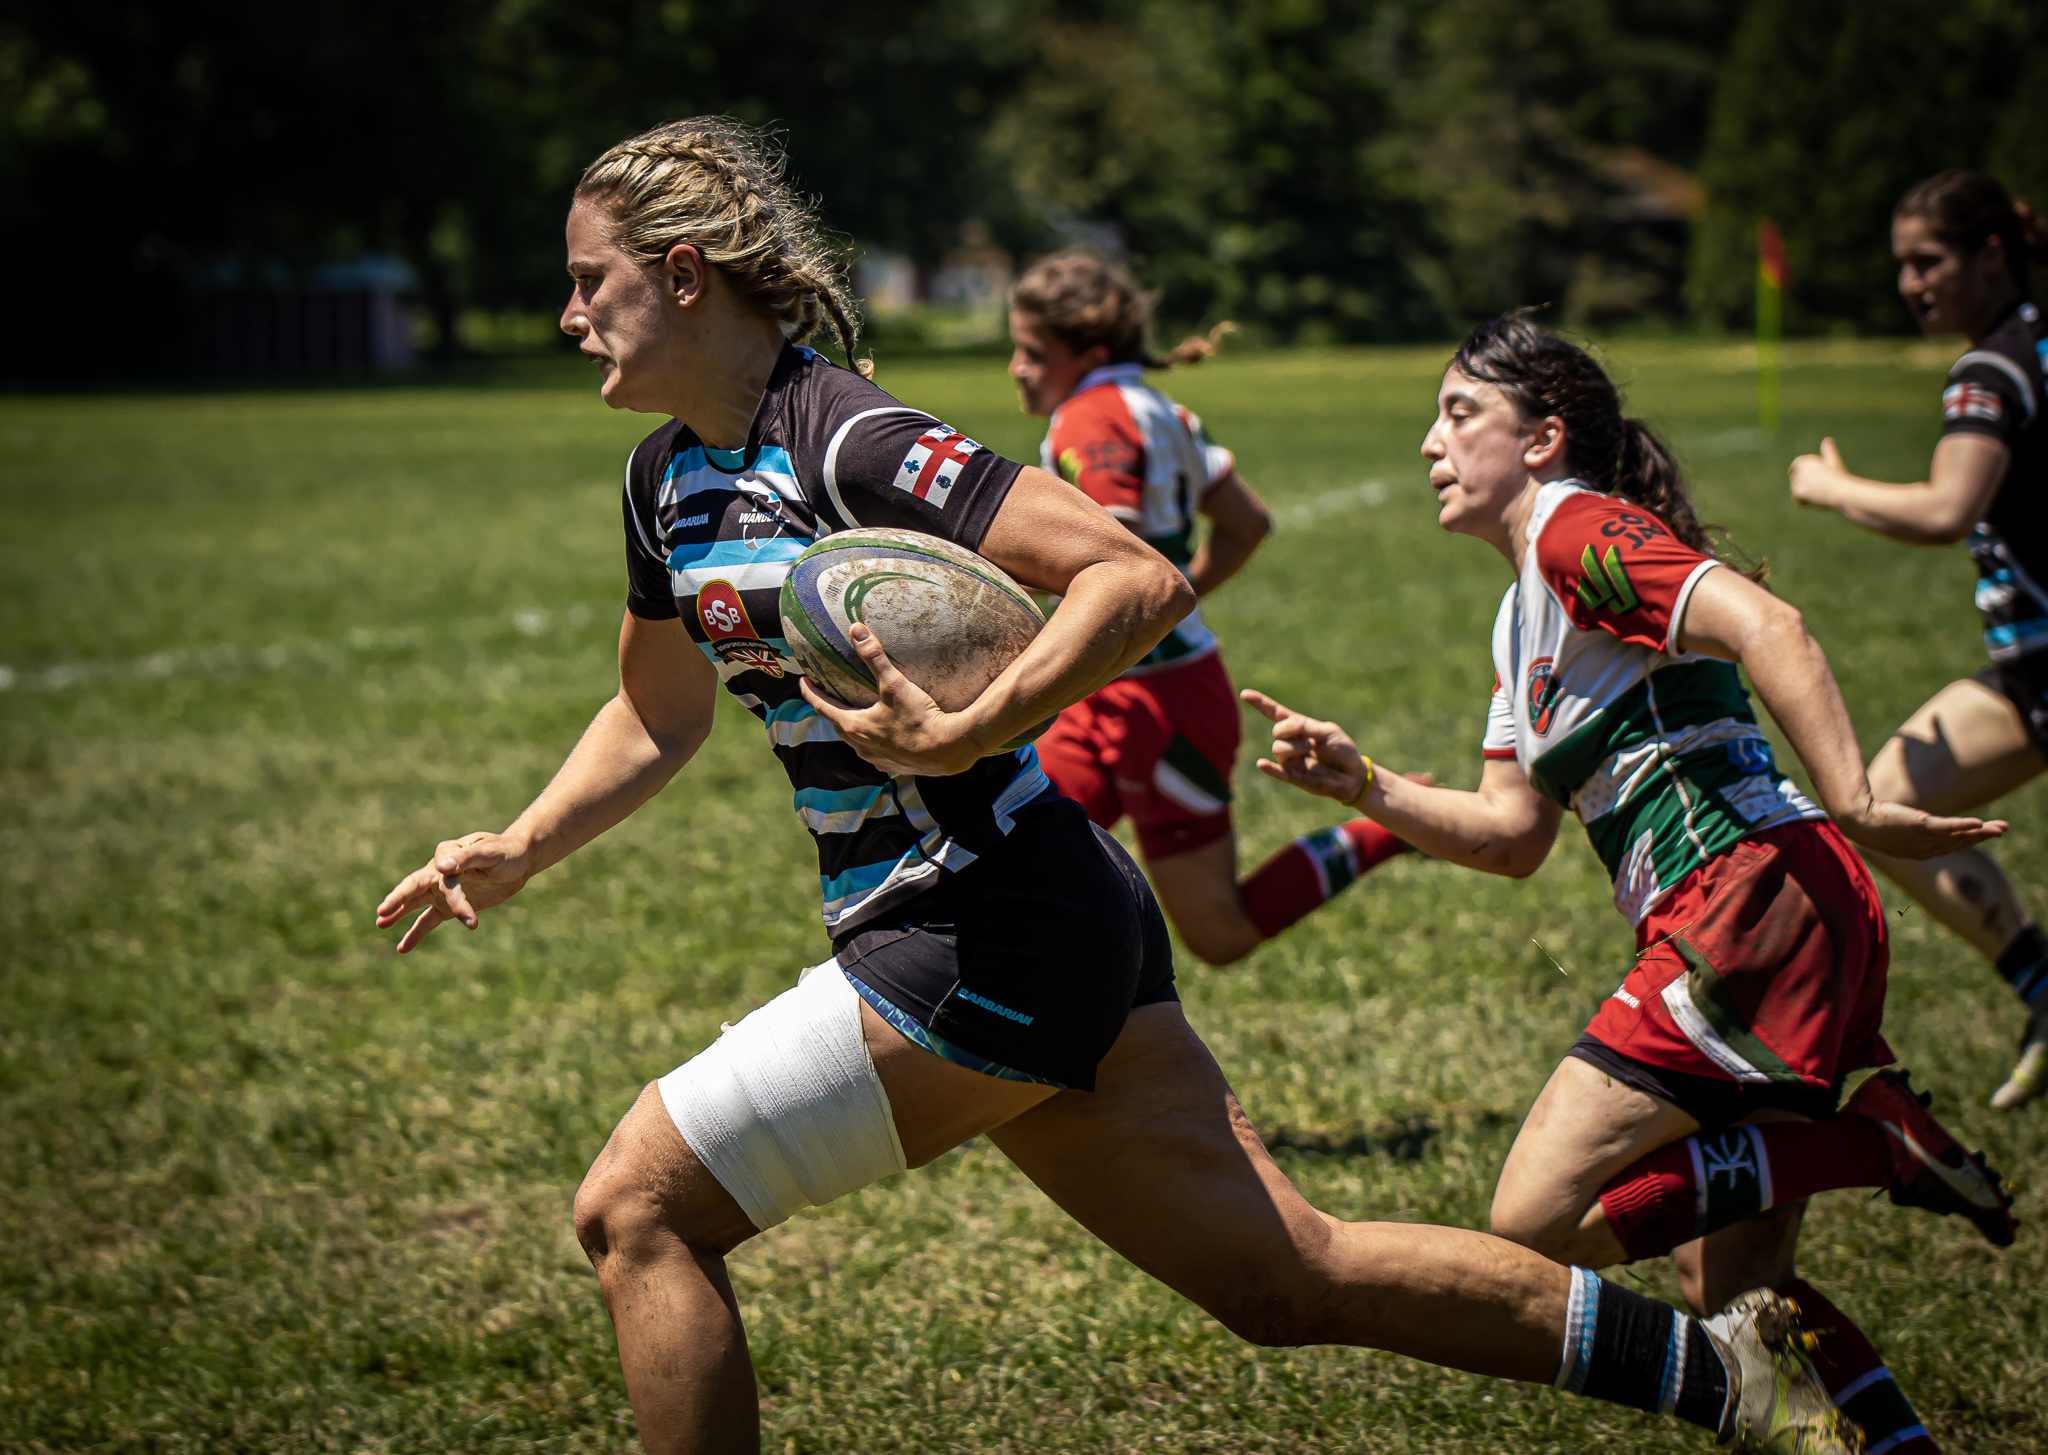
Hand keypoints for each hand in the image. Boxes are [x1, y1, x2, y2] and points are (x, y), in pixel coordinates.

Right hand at [375, 831, 533, 952]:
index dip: (445, 876)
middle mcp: (439, 871)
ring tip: (380, 924)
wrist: (518, 862)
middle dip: (399, 898)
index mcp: (448, 853)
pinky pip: (428, 921)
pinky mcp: (448, 907)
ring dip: (399, 914)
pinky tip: (402, 948)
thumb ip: (466, 858)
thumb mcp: (490, 852)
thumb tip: (442, 867)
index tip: (446, 872)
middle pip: (414, 885)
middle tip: (382, 911)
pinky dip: (416, 934)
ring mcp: (441, 890)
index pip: (442, 869)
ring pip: (415, 903)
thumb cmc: (505, 852)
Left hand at [802, 624, 983, 776]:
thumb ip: (874, 657)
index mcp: (855, 726)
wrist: (948, 750)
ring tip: (854, 716)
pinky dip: (873, 743)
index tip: (802, 682)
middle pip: (838, 726)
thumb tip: (856, 629)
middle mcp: (861, 747)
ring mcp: (877, 759)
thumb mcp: (895, 684)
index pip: (822, 707)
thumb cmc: (919, 717)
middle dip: (830, 710)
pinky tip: (883, 739)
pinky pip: (875, 754)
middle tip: (827, 697)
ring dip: (851, 729)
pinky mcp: (894, 766)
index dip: (810, 693)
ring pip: (856, 743)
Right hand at [1241, 688, 1370, 803]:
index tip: (1245, 694)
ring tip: (1312, 747)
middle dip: (1290, 731)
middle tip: (1311, 738)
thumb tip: (1287, 725)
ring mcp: (1290, 759)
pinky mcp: (1293, 776)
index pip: (1275, 713)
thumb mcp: (1329, 732)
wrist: (1352, 775)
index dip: (1260, 703)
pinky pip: (1277, 772)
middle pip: (1277, 732)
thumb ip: (1307, 727)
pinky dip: (1269, 768)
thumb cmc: (1342, 751)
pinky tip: (1261, 764)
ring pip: (1279, 749)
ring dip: (1296, 747)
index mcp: (1299, 727)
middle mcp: (1291, 742)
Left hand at [1788, 437, 1849, 509]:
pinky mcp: (1797, 492)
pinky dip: (1806, 504)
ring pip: (1797, 492)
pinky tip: (1817, 500)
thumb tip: (1827, 440)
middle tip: (1821, 488)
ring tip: (1820, 493)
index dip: (1799, 473)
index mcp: (1807, 460)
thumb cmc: (1841, 478)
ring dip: (1806, 496)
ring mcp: (1798, 480)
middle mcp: (1800, 468)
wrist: (1844, 492)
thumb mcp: (1833, 462)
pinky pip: (1798, 502)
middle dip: (1805, 486)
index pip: (1795, 466)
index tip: (1807, 478)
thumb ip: (1828, 452)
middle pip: (1795, 481)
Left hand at [1832, 797, 2006, 859]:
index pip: (1952, 846)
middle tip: (2004, 829)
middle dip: (1983, 836)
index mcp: (1922, 852)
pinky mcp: (1918, 826)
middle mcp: (1926, 849)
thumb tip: (1918, 823)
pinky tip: (1977, 822)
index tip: (1987, 832)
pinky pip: (1944, 827)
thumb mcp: (1898, 832)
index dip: (1971, 840)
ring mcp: (1923, 838)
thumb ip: (1912, 831)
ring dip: (1980, 832)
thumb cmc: (1875, 825)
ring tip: (1999, 828)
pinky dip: (1961, 826)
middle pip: (1960, 842)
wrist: (1858, 821)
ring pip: (1957, 836)